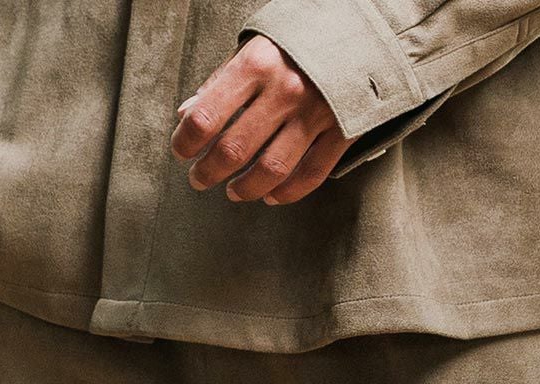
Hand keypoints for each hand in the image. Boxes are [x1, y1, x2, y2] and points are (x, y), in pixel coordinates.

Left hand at [171, 36, 350, 205]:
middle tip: (199, 179)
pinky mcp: (341, 131)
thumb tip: (186, 115)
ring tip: (233, 191)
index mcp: (256, 63)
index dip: (186, 141)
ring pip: (271, 169)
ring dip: (245, 188)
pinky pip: (310, 174)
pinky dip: (287, 192)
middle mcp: (284, 90)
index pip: (206, 116)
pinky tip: (270, 195)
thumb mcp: (253, 48)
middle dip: (209, 172)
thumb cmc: (296, 44)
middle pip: (234, 150)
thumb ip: (220, 82)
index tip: (181, 152)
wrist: (358, 32)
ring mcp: (315, 113)